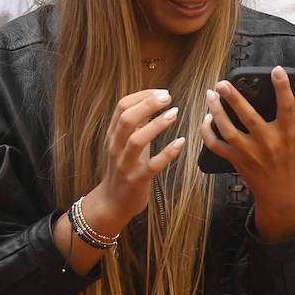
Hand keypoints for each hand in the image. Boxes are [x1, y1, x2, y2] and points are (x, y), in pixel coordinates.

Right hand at [88, 89, 185, 230]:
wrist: (113, 203)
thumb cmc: (124, 168)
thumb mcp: (126, 142)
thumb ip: (136, 123)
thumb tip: (150, 100)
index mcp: (114, 135)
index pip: (122, 107)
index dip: (142, 95)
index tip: (162, 91)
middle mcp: (116, 147)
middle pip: (126, 119)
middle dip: (147, 104)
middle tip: (168, 97)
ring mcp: (125, 164)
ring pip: (136, 140)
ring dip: (156, 125)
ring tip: (174, 113)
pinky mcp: (137, 180)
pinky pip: (152, 165)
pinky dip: (167, 153)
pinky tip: (181, 142)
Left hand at [202, 66, 294, 240]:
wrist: (280, 190)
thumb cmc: (292, 159)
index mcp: (287, 133)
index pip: (286, 107)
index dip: (282, 88)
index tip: (276, 70)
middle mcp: (267, 142)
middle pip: (248, 117)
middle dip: (234, 99)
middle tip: (222, 83)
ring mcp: (249, 153)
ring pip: (228, 130)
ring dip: (216, 112)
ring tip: (210, 95)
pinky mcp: (236, 160)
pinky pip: (216, 146)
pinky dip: (207, 133)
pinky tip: (206, 119)